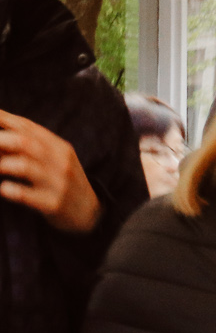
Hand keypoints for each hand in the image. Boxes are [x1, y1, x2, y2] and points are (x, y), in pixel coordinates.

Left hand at [0, 110, 100, 233]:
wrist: (90, 213)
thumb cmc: (63, 181)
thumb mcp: (56, 159)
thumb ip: (31, 145)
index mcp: (60, 147)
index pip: (27, 127)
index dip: (3, 119)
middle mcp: (61, 162)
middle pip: (24, 143)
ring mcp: (58, 183)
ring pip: (24, 166)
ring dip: (1, 164)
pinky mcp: (53, 204)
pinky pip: (25, 195)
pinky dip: (10, 190)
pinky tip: (4, 189)